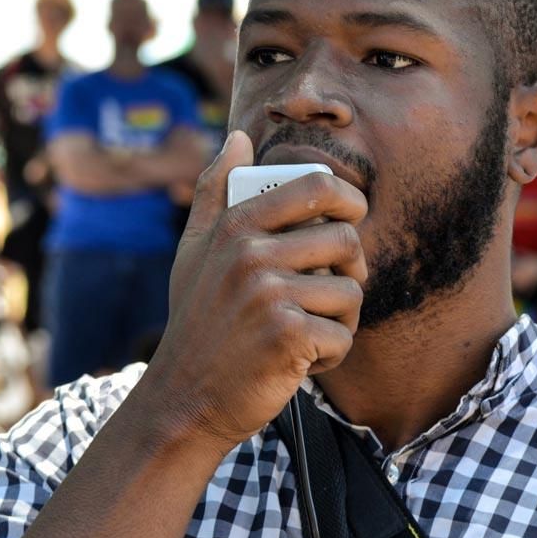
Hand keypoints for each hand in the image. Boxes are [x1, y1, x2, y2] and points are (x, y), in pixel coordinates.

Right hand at [144, 131, 367, 450]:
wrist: (185, 400)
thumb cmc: (198, 324)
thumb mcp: (194, 252)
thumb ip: (214, 192)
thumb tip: (239, 137)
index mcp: (235, 226)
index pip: (316, 186)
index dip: (349, 200)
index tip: (351, 220)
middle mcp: (250, 254)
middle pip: (346, 239)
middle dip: (348, 270)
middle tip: (326, 295)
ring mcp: (268, 294)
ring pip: (351, 291)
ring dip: (340, 320)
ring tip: (307, 333)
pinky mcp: (288, 336)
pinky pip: (343, 335)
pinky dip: (331, 355)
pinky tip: (299, 361)